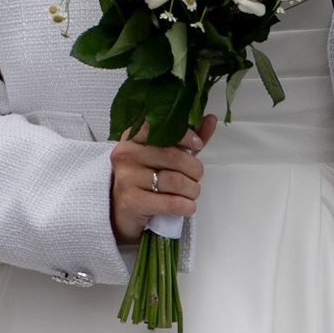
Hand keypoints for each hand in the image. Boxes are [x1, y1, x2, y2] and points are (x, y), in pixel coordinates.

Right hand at [109, 121, 211, 245]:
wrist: (122, 212)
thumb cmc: (146, 180)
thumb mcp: (165, 157)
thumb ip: (186, 140)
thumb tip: (210, 119)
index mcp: (133, 138)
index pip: (159, 127)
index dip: (184, 135)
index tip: (197, 145)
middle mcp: (126, 154)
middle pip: (173, 156)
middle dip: (194, 169)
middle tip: (197, 177)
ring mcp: (126, 178)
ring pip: (174, 181)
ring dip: (192, 190)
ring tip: (192, 193)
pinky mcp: (131, 202)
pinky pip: (171, 202)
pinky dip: (186, 206)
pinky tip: (187, 206)